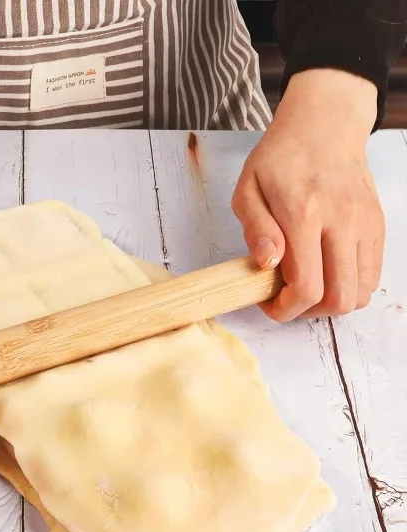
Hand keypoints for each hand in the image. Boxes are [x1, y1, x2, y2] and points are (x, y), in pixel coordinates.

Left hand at [232, 68, 384, 321]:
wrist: (325, 124)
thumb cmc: (280, 158)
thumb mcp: (248, 189)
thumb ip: (256, 229)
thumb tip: (267, 264)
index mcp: (304, 214)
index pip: (307, 286)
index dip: (285, 309)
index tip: (268, 302)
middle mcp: (342, 221)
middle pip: (338, 298)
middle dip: (307, 312)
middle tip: (286, 299)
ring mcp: (365, 224)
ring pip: (359, 293)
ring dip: (330, 303)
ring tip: (306, 287)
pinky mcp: (377, 226)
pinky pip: (371, 276)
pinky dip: (349, 287)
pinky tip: (325, 274)